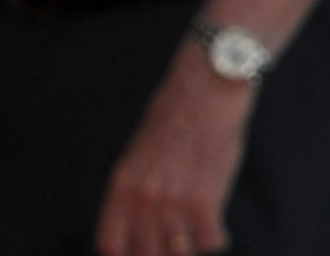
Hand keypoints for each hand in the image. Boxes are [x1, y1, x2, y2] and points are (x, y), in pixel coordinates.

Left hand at [93, 50, 255, 255]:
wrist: (208, 89)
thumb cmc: (179, 115)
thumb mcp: (141, 152)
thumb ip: (137, 188)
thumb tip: (143, 224)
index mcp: (122, 185)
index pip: (111, 244)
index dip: (128, 254)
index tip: (145, 251)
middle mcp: (142, 198)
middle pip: (147, 254)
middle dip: (164, 253)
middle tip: (179, 242)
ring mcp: (172, 201)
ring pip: (180, 252)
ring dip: (192, 245)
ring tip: (201, 233)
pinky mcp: (205, 199)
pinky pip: (210, 241)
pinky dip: (217, 238)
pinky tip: (219, 228)